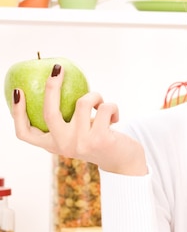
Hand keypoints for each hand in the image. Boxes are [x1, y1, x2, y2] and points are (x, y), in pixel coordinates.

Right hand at [12, 64, 147, 175]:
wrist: (125, 163)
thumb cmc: (99, 140)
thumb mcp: (79, 133)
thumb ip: (68, 120)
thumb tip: (56, 83)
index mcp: (54, 145)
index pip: (25, 133)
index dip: (17, 112)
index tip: (18, 91)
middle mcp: (64, 146)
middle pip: (48, 112)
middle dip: (51, 86)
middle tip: (57, 69)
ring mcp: (81, 143)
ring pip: (83, 102)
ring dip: (96, 96)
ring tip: (101, 105)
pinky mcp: (100, 139)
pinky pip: (105, 107)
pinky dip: (112, 106)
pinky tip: (115, 117)